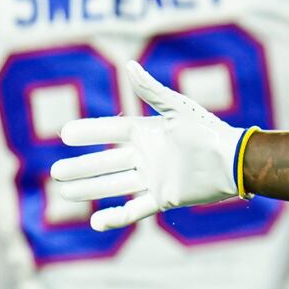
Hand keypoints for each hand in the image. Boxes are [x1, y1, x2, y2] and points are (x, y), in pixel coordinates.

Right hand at [49, 61, 245, 230]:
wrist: (234, 162)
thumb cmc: (208, 131)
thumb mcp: (177, 109)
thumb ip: (150, 91)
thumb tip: (128, 65)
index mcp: (150, 133)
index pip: (111, 132)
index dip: (89, 133)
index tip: (64, 134)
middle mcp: (149, 156)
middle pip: (107, 162)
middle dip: (81, 167)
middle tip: (55, 171)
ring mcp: (156, 178)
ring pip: (114, 185)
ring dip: (89, 189)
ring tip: (63, 191)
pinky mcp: (166, 198)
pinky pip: (135, 210)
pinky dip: (115, 218)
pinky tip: (94, 223)